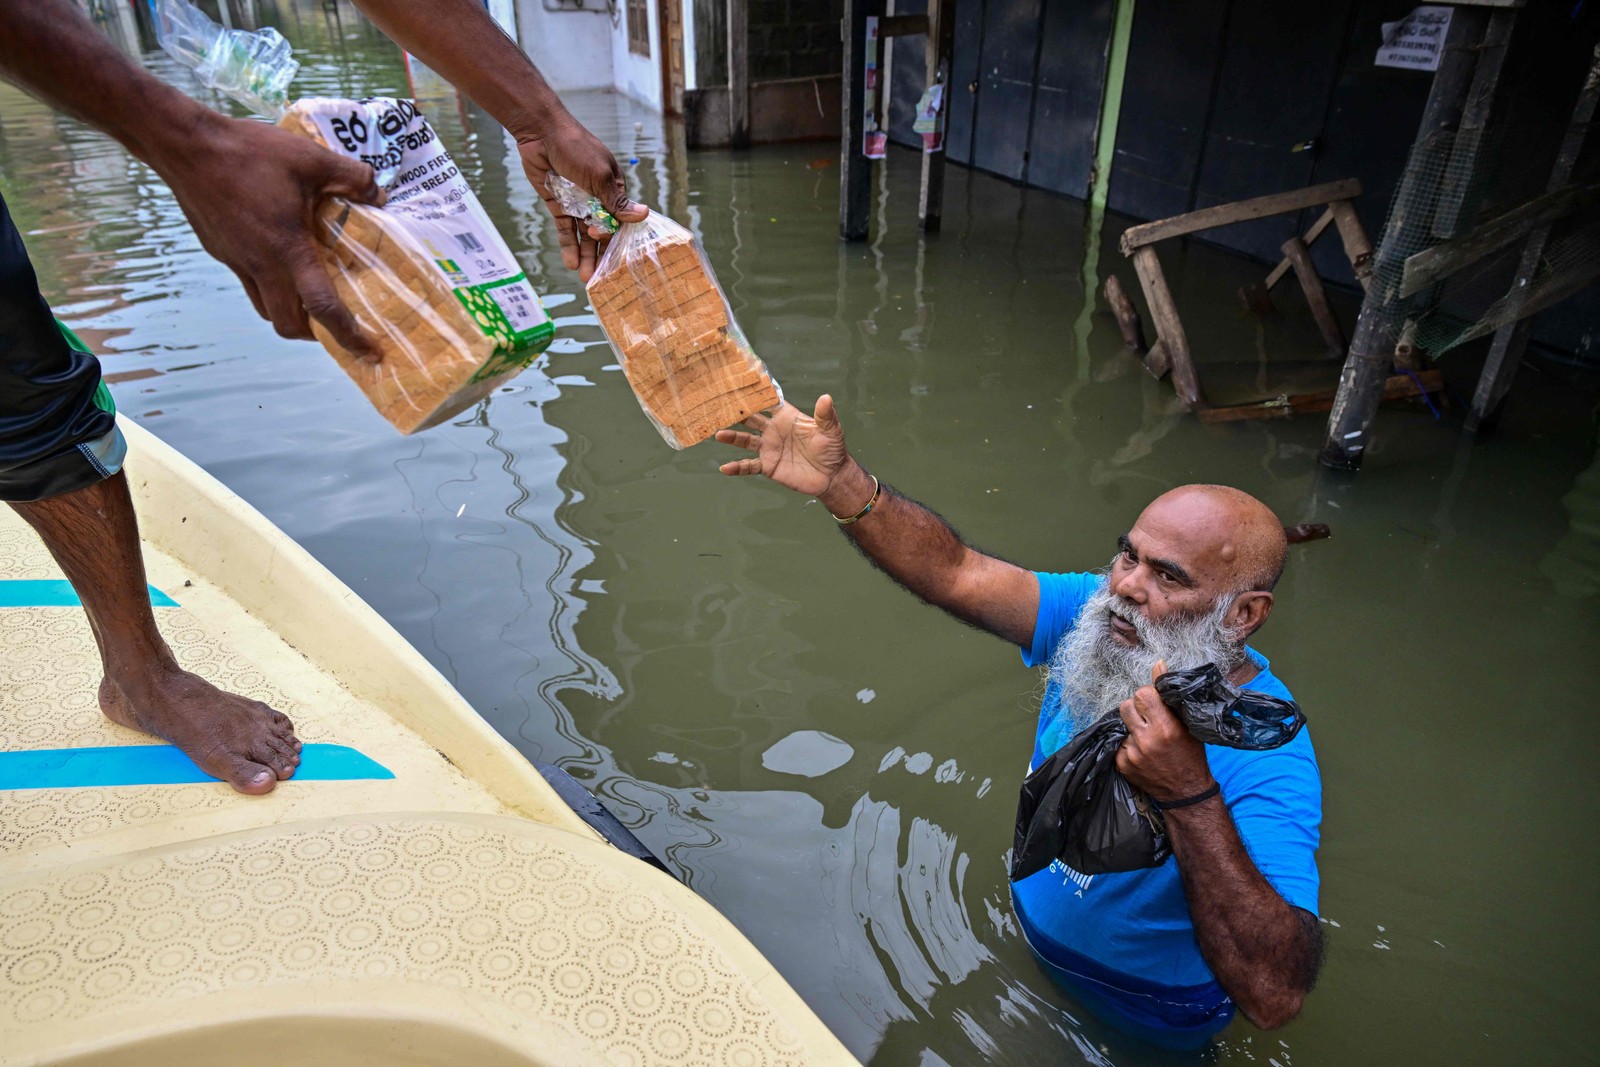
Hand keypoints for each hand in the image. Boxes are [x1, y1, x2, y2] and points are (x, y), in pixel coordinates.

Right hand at [155, 113, 387, 359]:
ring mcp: (236, 261)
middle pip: (288, 324)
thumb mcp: (311, 159)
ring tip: (312, 296)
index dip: (349, 336)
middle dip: (317, 335)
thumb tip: (378, 193)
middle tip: (339, 324)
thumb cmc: (248, 153)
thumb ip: (352, 177)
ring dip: (291, 313)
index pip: (323, 307)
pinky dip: (270, 286)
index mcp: (288, 250)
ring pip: (265, 308)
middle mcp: (260, 265)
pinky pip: (249, 282)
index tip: (370, 353)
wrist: (184, 145)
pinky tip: (281, 260)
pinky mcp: (221, 251)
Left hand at [517, 117, 648, 280]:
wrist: (540, 132)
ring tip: (584, 277)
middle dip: (601, 254)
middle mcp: (597, 198)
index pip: (621, 220)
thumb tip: (643, 215)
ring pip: (583, 235)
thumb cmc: (576, 148)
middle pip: (602, 232)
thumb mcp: (599, 176)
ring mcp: (577, 202)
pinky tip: (570, 262)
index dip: (618, 240)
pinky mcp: (558, 204)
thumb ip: (616, 200)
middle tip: (597, 276)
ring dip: (585, 255)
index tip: (616, 258)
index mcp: (613, 188)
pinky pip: (564, 228)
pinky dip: (567, 244)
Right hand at [715, 395, 852, 497]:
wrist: (831, 476)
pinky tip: (725, 468)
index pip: (768, 402)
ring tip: (718, 435)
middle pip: (750, 419)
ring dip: (732, 438)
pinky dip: (737, 468)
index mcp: (786, 417)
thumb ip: (825, 415)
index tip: (738, 383)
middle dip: (736, 414)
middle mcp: (773, 430)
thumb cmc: (832, 449)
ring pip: (745, 441)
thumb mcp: (831, 430)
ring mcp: (768, 448)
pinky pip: (749, 466)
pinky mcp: (768, 466)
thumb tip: (826, 397)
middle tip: (718, 406)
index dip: (755, 394)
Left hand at [1116, 661, 1214, 803]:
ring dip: (1131, 728)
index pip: (1141, 694)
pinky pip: (1118, 743)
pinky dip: (1128, 745)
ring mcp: (1133, 753)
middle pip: (1126, 706)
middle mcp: (1147, 739)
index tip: (1153, 703)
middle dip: (1135, 709)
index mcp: (1166, 727)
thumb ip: (1169, 694)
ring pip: (1121, 725)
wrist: (1186, 791)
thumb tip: (1158, 663)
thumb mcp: (1186, 723)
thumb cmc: (1191, 754)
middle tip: (1146, 718)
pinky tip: (1142, 752)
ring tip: (1146, 737)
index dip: (1146, 696)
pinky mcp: (1123, 764)